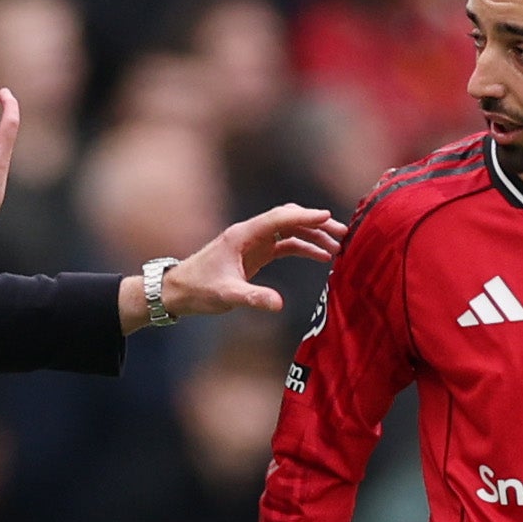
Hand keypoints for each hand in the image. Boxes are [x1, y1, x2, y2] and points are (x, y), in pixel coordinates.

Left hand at [131, 204, 347, 329]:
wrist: (179, 292)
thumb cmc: (198, 290)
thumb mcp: (226, 296)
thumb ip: (252, 298)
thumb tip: (279, 304)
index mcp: (242, 235)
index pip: (279, 219)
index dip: (305, 217)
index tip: (328, 217)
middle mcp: (250, 233)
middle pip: (289, 220)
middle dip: (317, 225)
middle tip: (344, 234)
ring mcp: (254, 242)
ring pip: (290, 231)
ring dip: (314, 236)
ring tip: (339, 247)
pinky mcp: (256, 254)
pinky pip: (285, 245)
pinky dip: (304, 248)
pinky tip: (322, 257)